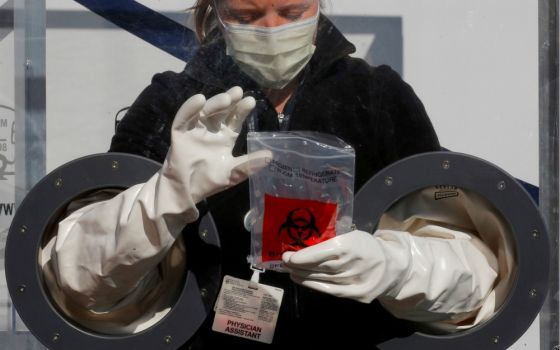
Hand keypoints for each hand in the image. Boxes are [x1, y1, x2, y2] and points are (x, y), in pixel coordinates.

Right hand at [164, 86, 259, 204]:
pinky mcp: (179, 134)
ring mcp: (195, 131)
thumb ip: (248, 164)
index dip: (242, 111)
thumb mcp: (232, 173)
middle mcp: (211, 131)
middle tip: (238, 92)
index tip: (251, 101)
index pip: (234, 120)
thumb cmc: (208, 182)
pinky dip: (190, 108)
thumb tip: (270, 156)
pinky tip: (199, 100)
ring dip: (215, 103)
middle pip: (221, 111)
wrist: (185, 192)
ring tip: (226, 98)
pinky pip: (183, 119)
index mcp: (224, 138)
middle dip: (230, 101)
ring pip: (205, 112)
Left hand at [283, 228, 496, 321]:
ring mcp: (355, 282)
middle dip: (298, 266)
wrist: (393, 267)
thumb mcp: (352, 235)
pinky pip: (330, 291)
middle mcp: (352, 264)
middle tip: (285, 263)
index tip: (287, 256)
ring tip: (291, 272)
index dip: (301, 256)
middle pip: (318, 268)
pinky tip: (303, 281)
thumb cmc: (367, 247)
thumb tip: (303, 244)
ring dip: (303, 277)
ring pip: (321, 280)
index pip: (320, 253)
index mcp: (350, 245)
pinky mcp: (356, 295)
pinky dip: (314, 286)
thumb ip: (330, 240)